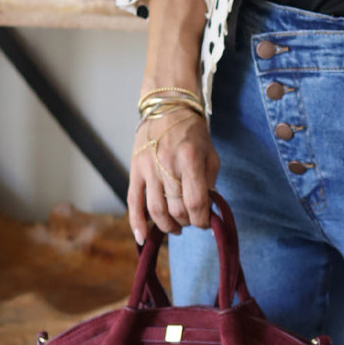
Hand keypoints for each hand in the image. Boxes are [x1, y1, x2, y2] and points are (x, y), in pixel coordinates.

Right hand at [129, 105, 220, 239]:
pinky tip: (143, 238)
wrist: (167, 106)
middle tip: (192, 221)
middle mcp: (167, 164)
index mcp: (189, 159)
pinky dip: (137, 223)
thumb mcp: (210, 153)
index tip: (205, 223)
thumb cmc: (193, 132)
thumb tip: (207, 210)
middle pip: (176, 208)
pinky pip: (133, 202)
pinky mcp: (135, 170)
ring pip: (156, 210)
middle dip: (187, 221)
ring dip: (168, 226)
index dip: (202, 220)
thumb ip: (210, 182)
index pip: (196, 202)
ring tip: (176, 228)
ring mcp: (148, 168)